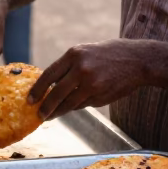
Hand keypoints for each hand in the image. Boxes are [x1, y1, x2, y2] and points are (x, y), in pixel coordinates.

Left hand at [28, 40, 152, 119]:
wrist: (137, 60)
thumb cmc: (110, 54)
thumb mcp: (86, 52)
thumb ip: (69, 66)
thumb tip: (51, 85)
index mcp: (74, 54)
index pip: (49, 74)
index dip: (37, 89)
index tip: (30, 99)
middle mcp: (81, 69)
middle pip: (56, 93)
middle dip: (45, 106)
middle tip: (38, 114)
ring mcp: (91, 85)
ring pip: (69, 103)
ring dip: (58, 111)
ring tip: (50, 116)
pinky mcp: (100, 97)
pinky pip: (82, 105)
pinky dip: (76, 107)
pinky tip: (71, 107)